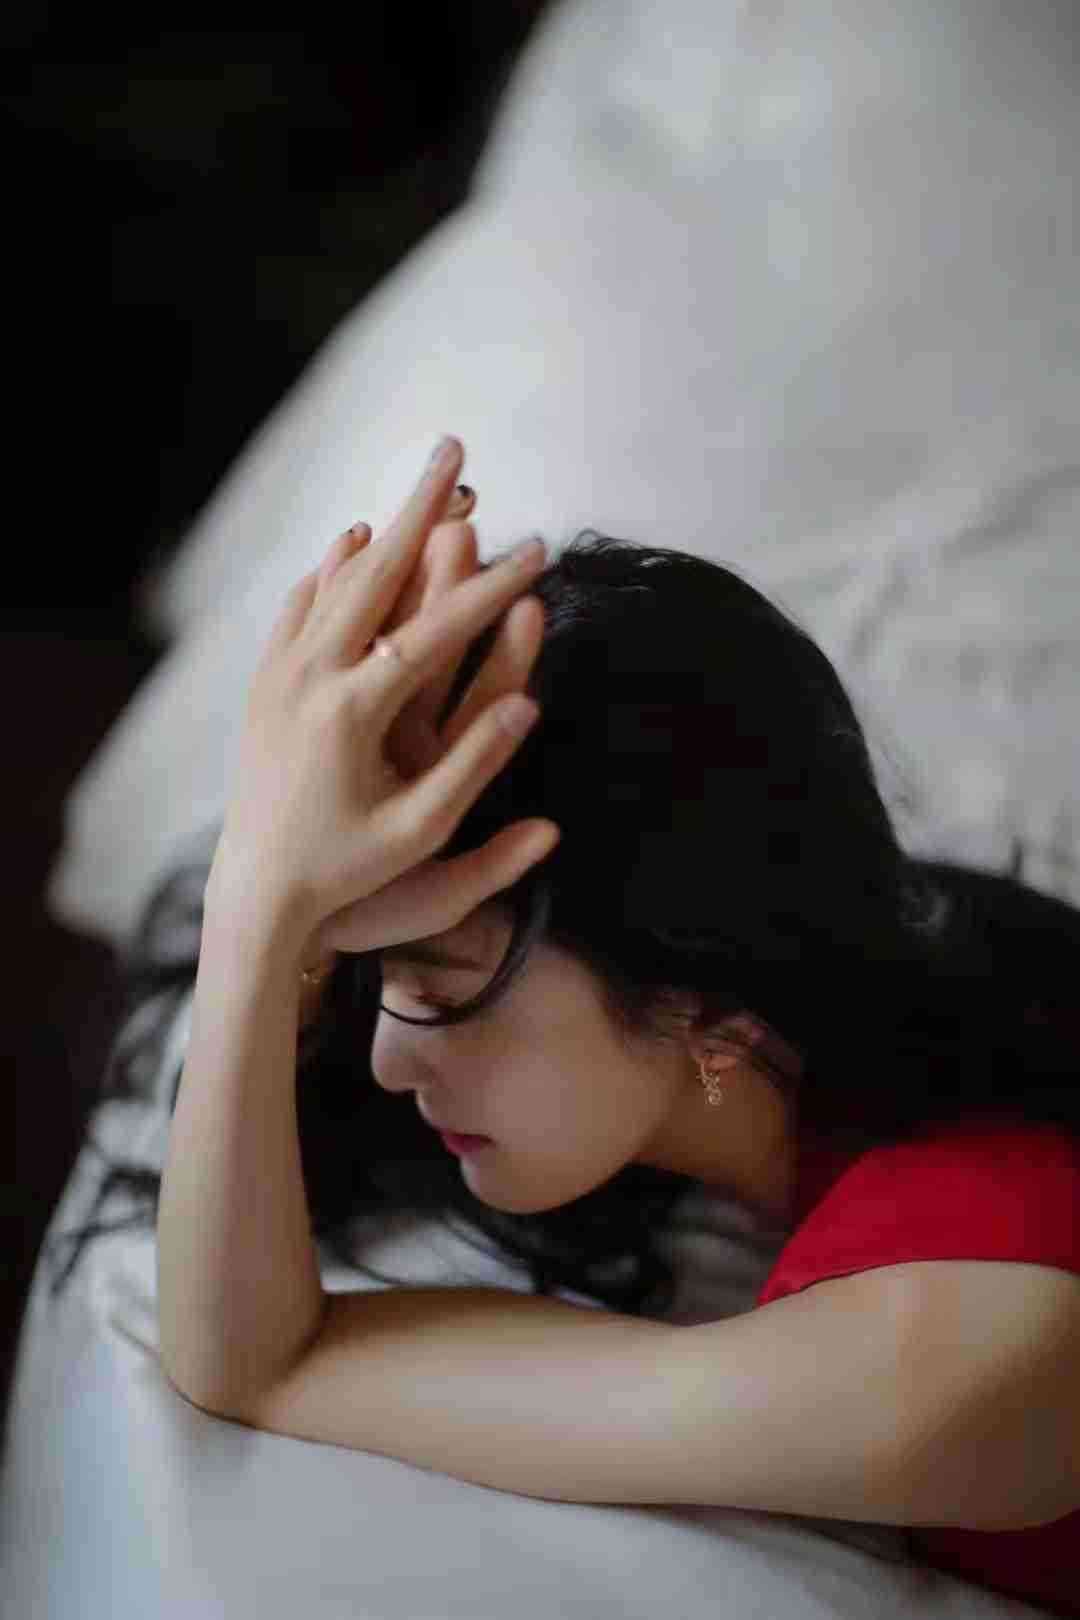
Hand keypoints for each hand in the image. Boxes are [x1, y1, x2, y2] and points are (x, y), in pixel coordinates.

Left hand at [208, 438, 558, 964]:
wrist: (257, 888)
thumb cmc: (349, 870)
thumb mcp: (420, 833)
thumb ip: (474, 767)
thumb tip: (528, 704)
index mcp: (352, 714)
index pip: (434, 632)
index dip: (492, 587)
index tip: (539, 549)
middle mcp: (308, 678)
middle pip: (373, 573)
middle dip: (421, 508)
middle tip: (455, 452)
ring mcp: (279, 674)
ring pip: (333, 579)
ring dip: (380, 527)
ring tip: (418, 485)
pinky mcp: (263, 681)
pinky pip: (298, 606)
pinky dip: (328, 568)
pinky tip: (352, 543)